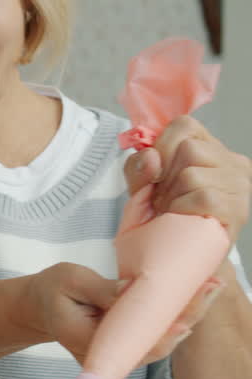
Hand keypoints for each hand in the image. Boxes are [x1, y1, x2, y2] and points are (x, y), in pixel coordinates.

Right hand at [26, 262, 222, 365]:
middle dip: (187, 318)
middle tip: (209, 289)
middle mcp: (108, 356)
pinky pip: (157, 335)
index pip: (134, 344)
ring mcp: (119, 354)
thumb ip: (100, 290)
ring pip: (161, 342)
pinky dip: (176, 317)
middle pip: (156, 346)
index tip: (187, 312)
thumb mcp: (69, 280)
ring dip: (187, 317)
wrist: (42, 307)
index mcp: (88, 341)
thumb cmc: (53, 291)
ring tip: (208, 288)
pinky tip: (193, 297)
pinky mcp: (128, 345)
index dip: (164, 330)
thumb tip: (132, 291)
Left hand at [124, 115, 251, 243]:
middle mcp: (232, 162)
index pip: (185, 124)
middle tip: (163, 198)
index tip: (154, 170)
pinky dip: (182, 208)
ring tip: (171, 209)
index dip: (161, 145)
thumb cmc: (162, 214)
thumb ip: (138, 166)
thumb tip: (151, 157)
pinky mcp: (238, 208)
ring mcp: (239, 185)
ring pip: (192, 173)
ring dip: (172, 195)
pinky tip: (181, 217)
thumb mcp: (141, 184)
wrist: (177, 253)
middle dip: (165, 176)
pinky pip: (202, 196)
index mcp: (211, 147)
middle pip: (188, 148)